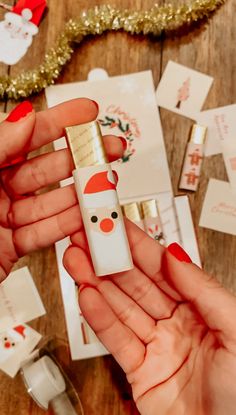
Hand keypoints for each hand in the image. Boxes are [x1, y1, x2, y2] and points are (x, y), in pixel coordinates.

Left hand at [0, 99, 123, 281]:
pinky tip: (87, 214)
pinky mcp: (11, 247)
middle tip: (109, 148)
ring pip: (49, 202)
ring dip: (80, 194)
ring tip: (107, 184)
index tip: (87, 111)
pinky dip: (67, 225)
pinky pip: (44, 233)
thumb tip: (26, 120)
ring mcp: (3, 218)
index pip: (24, 136)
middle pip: (44, 168)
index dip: (58, 121)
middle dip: (80, 158)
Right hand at [64, 222, 235, 414]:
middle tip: (88, 241)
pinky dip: (99, 318)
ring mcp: (156, 345)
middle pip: (136, 284)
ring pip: (121, 307)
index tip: (118, 228)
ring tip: (78, 261)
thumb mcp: (235, 329)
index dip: (138, 246)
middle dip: (110, 260)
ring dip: (97, 283)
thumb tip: (175, 256)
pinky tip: (87, 296)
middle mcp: (176, 323)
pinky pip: (117, 339)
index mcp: (201, 308)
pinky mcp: (139, 371)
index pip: (163, 268)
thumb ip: (203, 289)